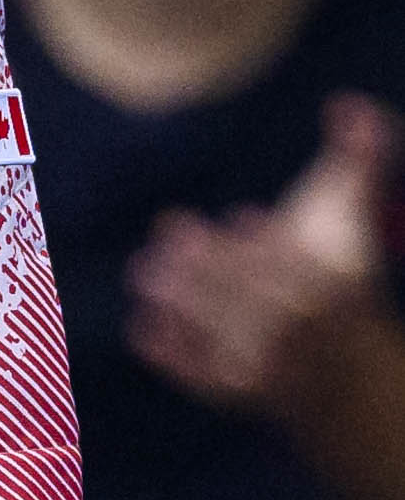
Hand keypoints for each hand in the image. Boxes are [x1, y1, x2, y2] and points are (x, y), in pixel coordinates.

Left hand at [126, 97, 396, 418]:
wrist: (348, 377)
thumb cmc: (341, 279)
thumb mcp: (352, 220)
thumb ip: (355, 160)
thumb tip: (348, 103)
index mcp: (333, 289)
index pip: (302, 269)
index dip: (272, 246)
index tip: (243, 217)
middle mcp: (304, 333)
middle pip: (256, 300)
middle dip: (212, 267)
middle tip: (168, 233)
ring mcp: (273, 368)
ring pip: (226, 338)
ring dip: (183, 306)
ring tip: (143, 272)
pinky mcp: (242, 396)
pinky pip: (204, 378)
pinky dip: (173, 357)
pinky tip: (142, 328)